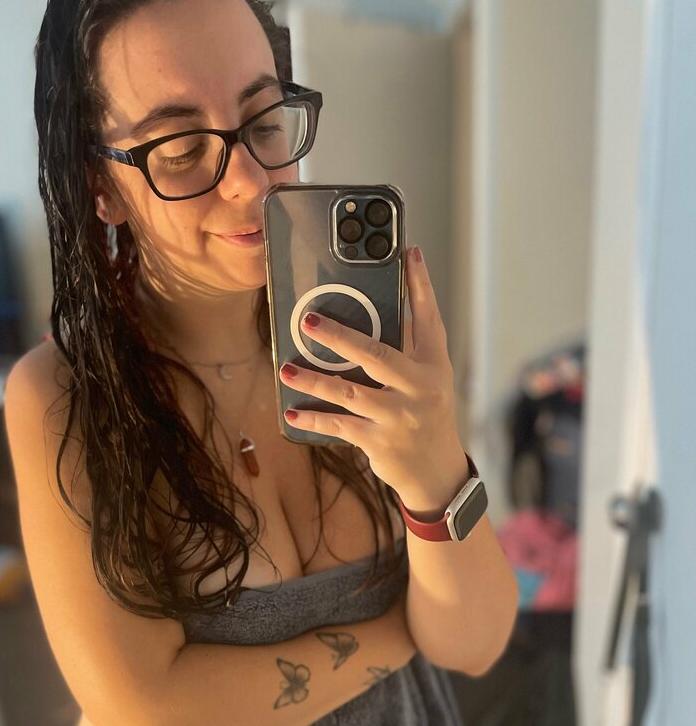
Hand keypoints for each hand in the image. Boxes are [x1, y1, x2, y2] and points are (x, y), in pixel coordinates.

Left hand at [279, 246, 468, 513]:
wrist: (437, 472)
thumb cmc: (427, 413)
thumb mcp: (429, 379)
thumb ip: (410, 345)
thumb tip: (386, 302)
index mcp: (434, 365)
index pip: (428, 318)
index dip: (420, 285)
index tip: (408, 253)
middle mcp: (420, 389)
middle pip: (376, 356)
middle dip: (340, 337)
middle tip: (308, 321)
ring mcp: (399, 417)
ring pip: (350, 393)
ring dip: (315, 381)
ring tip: (288, 369)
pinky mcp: (380, 442)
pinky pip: (339, 426)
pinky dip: (313, 419)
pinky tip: (291, 411)